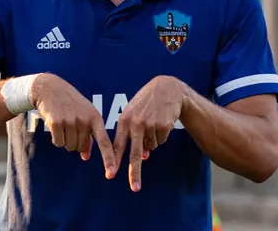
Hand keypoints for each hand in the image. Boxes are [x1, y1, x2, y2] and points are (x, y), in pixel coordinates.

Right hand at [31, 73, 116, 178]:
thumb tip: (86, 157)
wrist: (50, 88)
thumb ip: (88, 135)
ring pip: (69, 147)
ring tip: (63, 124)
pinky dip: (56, 138)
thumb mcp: (84, 115)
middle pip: (81, 148)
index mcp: (95, 118)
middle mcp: (84, 120)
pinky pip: (58, 143)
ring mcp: (70, 121)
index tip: (111, 173)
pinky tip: (55, 124)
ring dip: (65, 140)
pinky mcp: (56, 123)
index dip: (108, 158)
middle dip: (76, 142)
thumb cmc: (71, 103)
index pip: (104, 142)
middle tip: (71, 126)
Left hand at [113, 76, 186, 191]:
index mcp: (124, 121)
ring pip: (151, 146)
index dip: (113, 161)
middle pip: (134, 153)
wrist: (166, 88)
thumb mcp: (135, 114)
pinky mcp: (163, 126)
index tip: (110, 175)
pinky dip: (161, 136)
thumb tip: (142, 156)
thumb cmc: (146, 103)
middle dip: (134, 172)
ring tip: (153, 123)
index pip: (117, 145)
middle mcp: (135, 124)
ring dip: (152, 140)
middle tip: (135, 188)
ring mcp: (150, 125)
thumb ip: (133, 134)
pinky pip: (161, 141)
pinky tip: (162, 122)